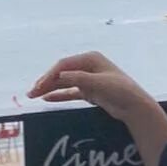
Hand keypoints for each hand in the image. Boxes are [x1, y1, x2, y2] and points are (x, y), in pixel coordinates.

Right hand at [27, 51, 151, 123]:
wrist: (135, 106)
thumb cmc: (120, 91)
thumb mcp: (99, 83)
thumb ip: (79, 79)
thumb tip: (59, 76)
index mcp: (90, 59)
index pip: (64, 65)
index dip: (50, 75)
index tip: (39, 86)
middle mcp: (88, 67)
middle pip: (61, 73)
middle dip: (46, 82)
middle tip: (31, 93)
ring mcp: (88, 79)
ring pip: (64, 82)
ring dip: (49, 88)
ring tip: (33, 96)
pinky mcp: (89, 91)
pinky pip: (70, 92)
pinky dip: (59, 94)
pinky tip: (47, 98)